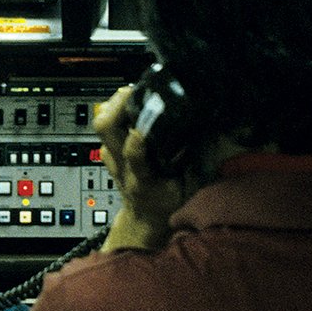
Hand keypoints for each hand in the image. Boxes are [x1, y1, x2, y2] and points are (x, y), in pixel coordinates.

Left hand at [93, 84, 184, 251]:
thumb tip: (209, 136)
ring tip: (133, 93)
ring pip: (101, 125)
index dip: (136, 141)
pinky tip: (130, 107)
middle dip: (117, 106)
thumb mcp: (187, 190)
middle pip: (106, 130)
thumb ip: (197, 165)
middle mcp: (122, 167)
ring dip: (114, 104)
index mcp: (142, 180)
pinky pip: (105, 127)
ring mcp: (111, 159)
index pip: (133, 157)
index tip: (143, 127)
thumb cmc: (165, 204)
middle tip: (134, 91)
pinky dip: (115, 112)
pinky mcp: (107, 153)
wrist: (142, 219)